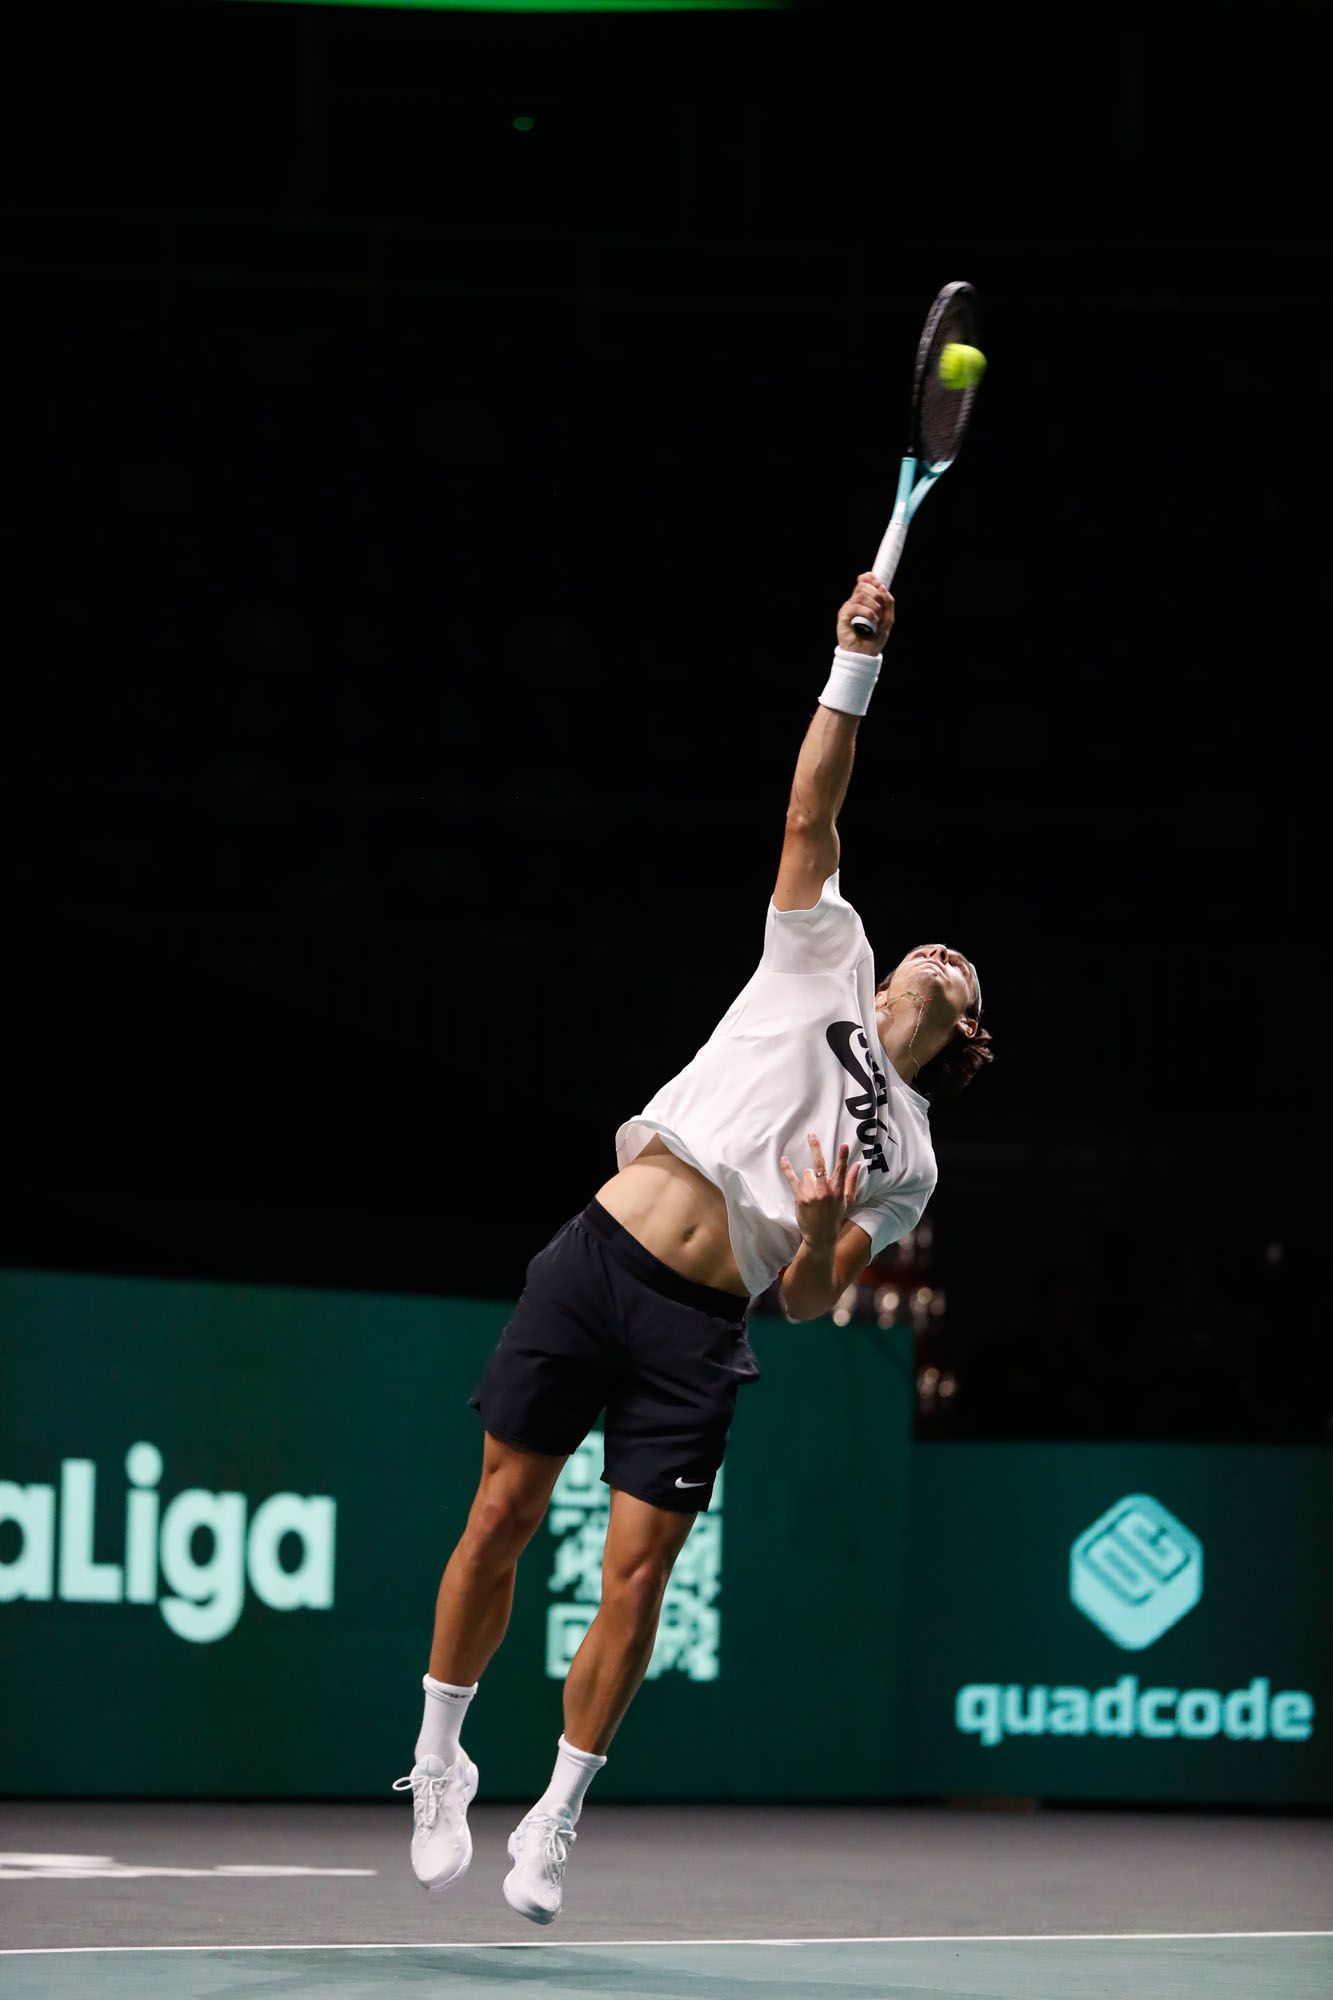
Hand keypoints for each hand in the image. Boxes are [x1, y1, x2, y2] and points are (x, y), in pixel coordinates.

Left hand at [779, 1133, 860, 1258]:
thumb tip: (858, 1164)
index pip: (840, 1170)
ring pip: (807, 1173)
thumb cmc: (835, 1218)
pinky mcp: (800, 1198)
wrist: (820, 1236)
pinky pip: (792, 1179)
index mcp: (838, 1191)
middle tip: (811, 1135)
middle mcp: (825, 1191)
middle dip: (816, 1148)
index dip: (842, 1157)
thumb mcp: (848, 1202)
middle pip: (820, 1165)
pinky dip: (787, 1168)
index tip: (843, 1145)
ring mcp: (812, 1194)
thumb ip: (852, 1182)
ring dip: (808, 1177)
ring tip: (812, 1192)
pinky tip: (784, 1159)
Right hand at [835, 573, 893, 653]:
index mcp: (864, 600)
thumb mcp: (888, 620)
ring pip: (861, 595)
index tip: (880, 586)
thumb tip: (883, 588)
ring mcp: (848, 609)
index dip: (871, 578)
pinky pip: (855, 607)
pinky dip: (867, 612)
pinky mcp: (843, 617)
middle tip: (880, 609)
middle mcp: (854, 602)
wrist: (865, 655)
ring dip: (874, 605)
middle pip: (863, 585)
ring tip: (876, 618)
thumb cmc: (874, 639)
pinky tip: (873, 620)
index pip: (864, 580)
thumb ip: (888, 603)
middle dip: (876, 594)